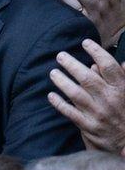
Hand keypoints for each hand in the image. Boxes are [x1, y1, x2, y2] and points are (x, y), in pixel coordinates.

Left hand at [48, 39, 124, 154]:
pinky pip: (70, 112)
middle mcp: (110, 100)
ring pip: (76, 94)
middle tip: (60, 56)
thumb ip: (121, 78)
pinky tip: (51, 95)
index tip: (85, 43)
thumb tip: (106, 63)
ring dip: (62, 81)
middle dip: (72, 65)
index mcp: (122, 89)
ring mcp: (98, 113)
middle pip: (88, 78)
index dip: (97, 52)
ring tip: (53, 72)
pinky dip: (59, 103)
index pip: (109, 67)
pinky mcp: (89, 126)